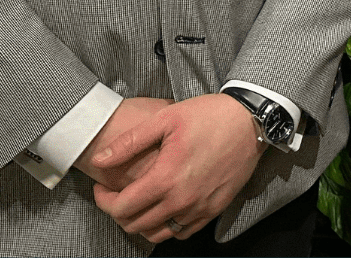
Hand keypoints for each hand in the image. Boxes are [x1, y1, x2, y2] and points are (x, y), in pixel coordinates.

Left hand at [90, 93, 262, 243]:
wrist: (251, 120)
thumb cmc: (210, 115)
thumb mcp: (167, 118)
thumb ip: (130, 142)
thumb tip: (99, 160)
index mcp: (166, 178)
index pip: (120, 208)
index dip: (103, 200)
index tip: (102, 187)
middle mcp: (181, 200)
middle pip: (134, 225)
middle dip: (118, 212)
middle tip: (118, 193)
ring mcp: (199, 208)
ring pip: (157, 234)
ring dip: (141, 223)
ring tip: (140, 202)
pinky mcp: (214, 210)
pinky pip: (181, 233)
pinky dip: (167, 227)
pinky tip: (166, 208)